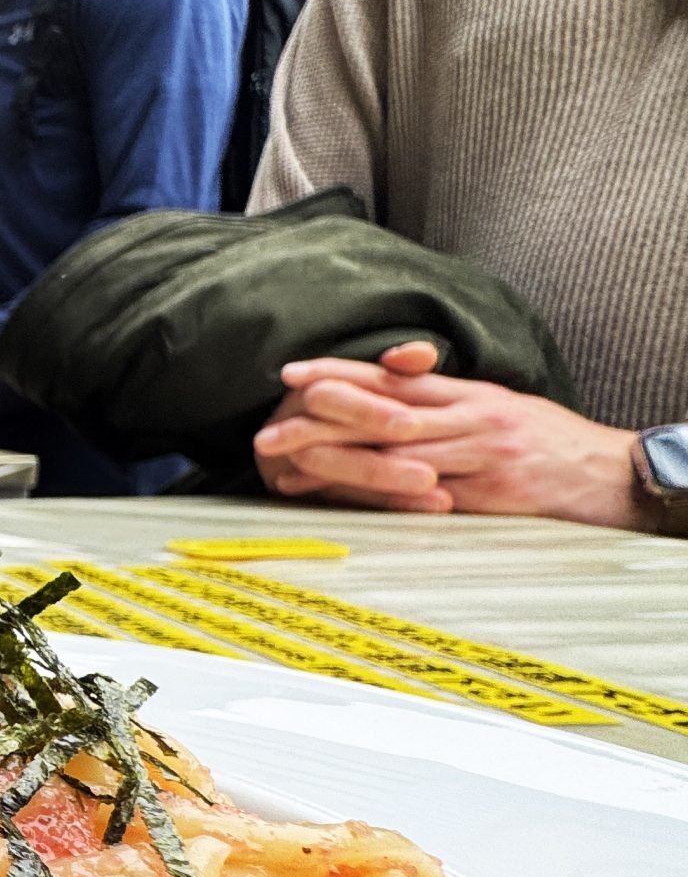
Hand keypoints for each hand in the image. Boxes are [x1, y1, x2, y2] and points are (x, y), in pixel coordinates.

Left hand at [254, 341, 645, 526]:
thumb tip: (387, 380)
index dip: (341, 373)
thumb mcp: (492, 404)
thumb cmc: (541, 440)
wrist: (605, 473)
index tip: (293, 374)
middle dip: (324, 419)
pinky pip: (427, 498)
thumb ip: (439, 396)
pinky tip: (349, 503)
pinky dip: (384, 499)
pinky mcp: (488, 497)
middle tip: (271, 429)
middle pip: (385, 414)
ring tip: (292, 467)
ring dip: (341, 462)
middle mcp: (469, 418)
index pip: (392, 377)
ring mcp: (478, 458)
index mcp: (467, 392)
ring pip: (399, 455)